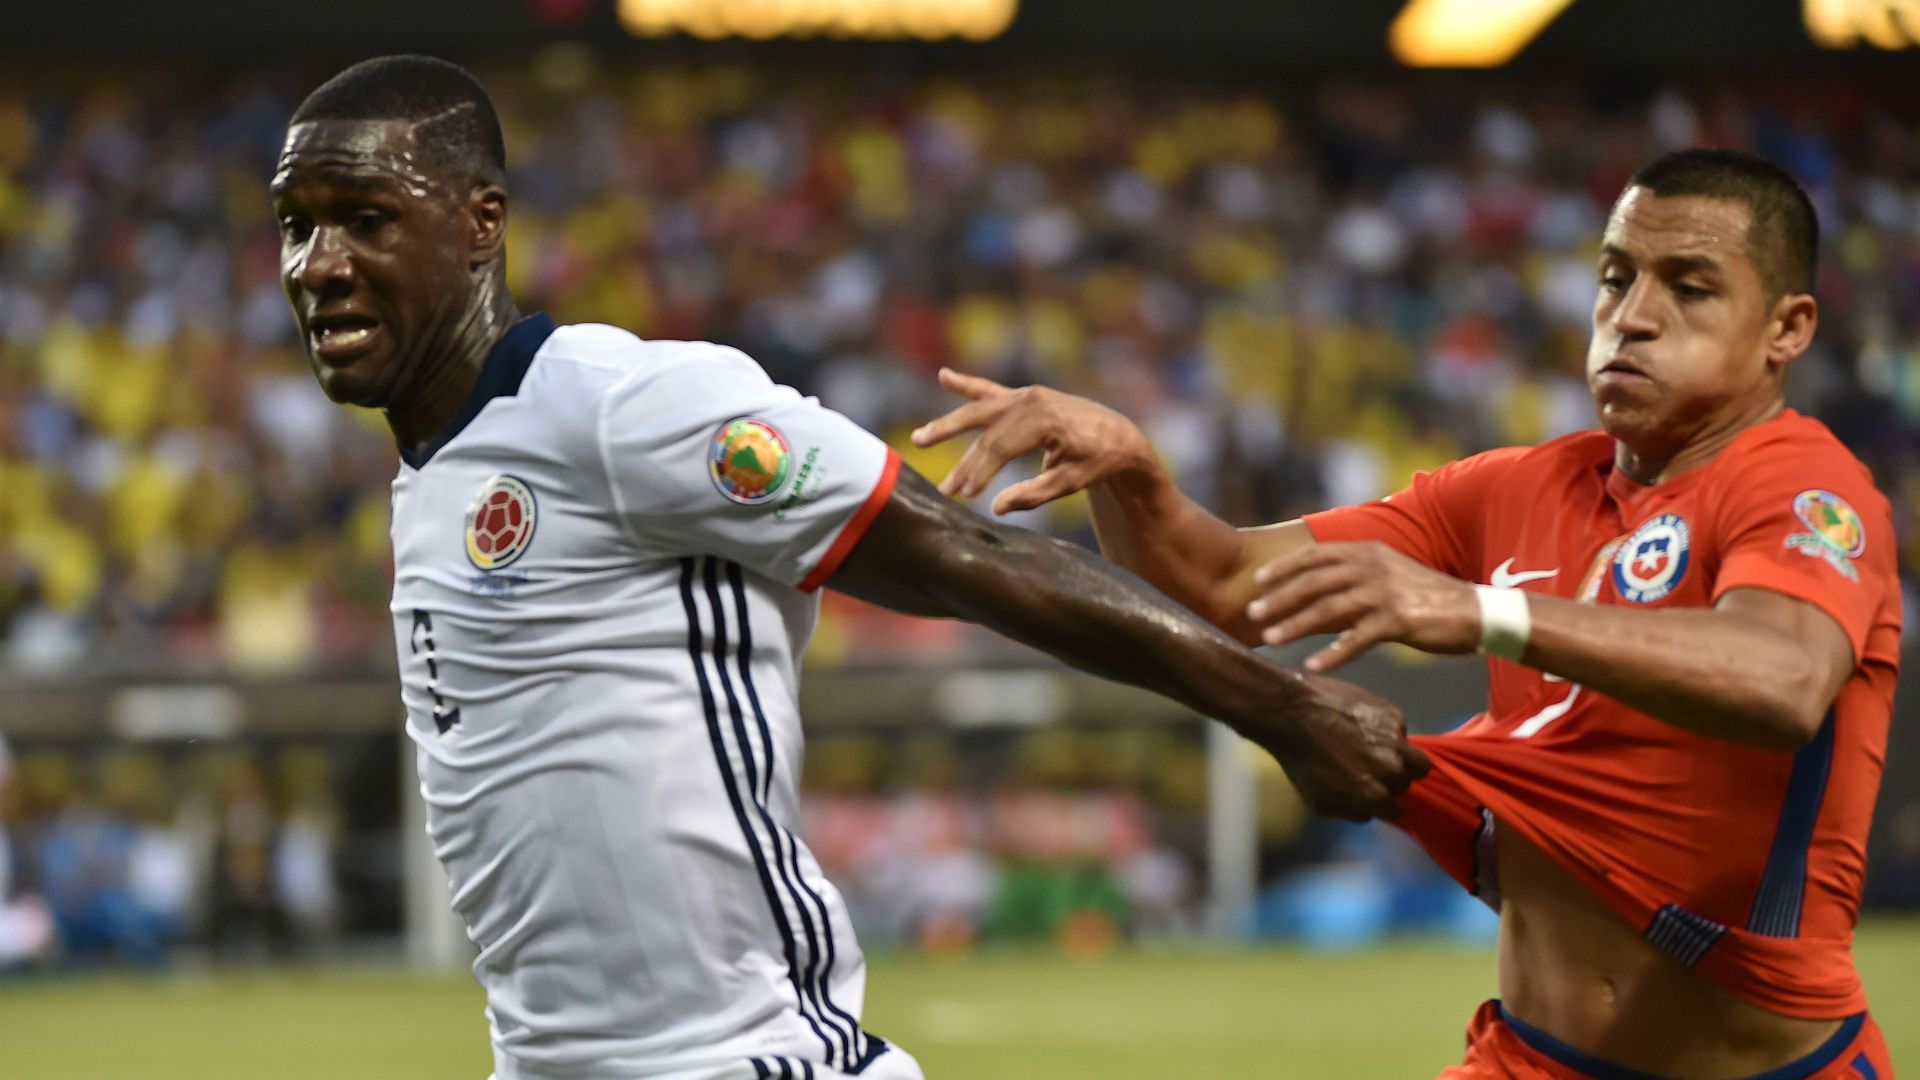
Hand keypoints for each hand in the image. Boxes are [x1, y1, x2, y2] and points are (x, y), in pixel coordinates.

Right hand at [909, 368, 1155, 513]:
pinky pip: (990, 390)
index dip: (980, 472)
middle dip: (962, 462)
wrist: (1119, 435)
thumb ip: (1034, 495)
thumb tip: (996, 508)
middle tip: (943, 488)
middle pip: (985, 432)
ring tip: (920, 439)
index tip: (966, 496)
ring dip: (949, 424)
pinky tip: (945, 376)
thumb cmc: (1097, 461)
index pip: (1000, 447)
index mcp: (1045, 420)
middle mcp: (1032, 401)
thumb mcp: (1071, 482)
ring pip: (980, 411)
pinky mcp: (1025, 396)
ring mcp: (1027, 395)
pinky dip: (967, 384)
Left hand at [1235, 675, 1428, 821]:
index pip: (1396, 811)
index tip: (1372, 794)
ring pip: (1416, 759)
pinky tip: (1361, 724)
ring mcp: (1395, 741)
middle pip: (1406, 784)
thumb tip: (1370, 812)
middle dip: (1392, 781)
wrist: (1291, 711)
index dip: (1383, 804)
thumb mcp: (1318, 802)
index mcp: (1374, 796)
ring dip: (1402, 759)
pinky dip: (1387, 731)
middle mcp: (1391, 770)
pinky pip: (1400, 730)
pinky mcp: (1393, 715)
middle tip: (1370, 768)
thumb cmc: (1299, 760)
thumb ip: (1350, 812)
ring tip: (1377, 750)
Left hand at [1247, 541, 1479, 672]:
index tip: (1258, 581)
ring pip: (1329, 609)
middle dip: (1280, 597)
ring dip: (1296, 625)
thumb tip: (1312, 595)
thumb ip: (1352, 579)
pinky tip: (1312, 667)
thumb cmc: (1425, 598)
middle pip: (1315, 581)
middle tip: (1251, 614)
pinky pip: (1357, 639)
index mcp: (1368, 551)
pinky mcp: (1399, 621)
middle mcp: (1373, 567)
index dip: (1284, 567)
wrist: (1476, 611)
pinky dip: (1332, 653)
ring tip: (1270, 641)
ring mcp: (1385, 593)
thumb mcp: (1388, 576)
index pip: (1316, 555)